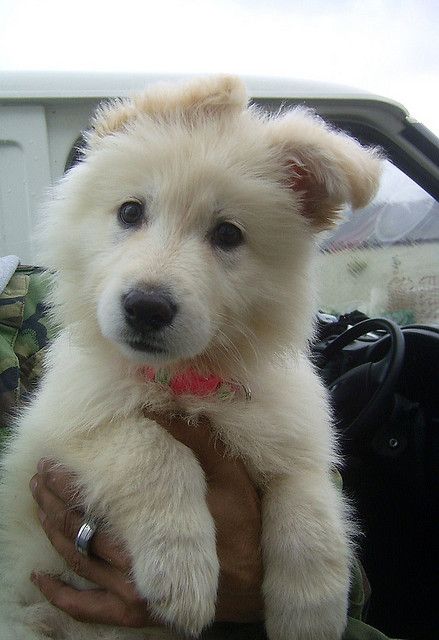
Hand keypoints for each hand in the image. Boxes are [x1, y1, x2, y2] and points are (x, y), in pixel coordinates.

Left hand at [29, 414, 262, 626]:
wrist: (255, 581)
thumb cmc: (243, 525)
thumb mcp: (229, 477)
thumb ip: (198, 442)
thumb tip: (162, 409)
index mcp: (154, 528)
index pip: (99, 504)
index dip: (71, 485)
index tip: (54, 464)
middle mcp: (136, 564)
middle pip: (80, 531)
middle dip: (55, 502)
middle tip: (40, 478)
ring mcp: (133, 592)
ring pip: (79, 562)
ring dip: (52, 533)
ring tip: (39, 506)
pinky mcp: (136, 610)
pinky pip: (89, 609)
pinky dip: (62, 597)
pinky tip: (41, 581)